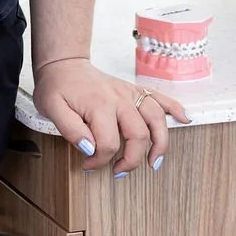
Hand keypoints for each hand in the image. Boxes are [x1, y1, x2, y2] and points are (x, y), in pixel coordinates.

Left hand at [32, 57, 190, 173]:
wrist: (63, 63)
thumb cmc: (57, 86)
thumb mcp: (51, 108)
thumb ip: (70, 130)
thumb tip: (90, 149)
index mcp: (99, 104)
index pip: (107, 143)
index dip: (98, 161)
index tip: (88, 165)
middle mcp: (119, 97)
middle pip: (138, 134)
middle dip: (131, 160)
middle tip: (118, 172)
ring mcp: (129, 92)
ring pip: (156, 118)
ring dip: (160, 142)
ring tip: (154, 162)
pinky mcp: (133, 89)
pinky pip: (159, 97)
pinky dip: (174, 108)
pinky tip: (184, 118)